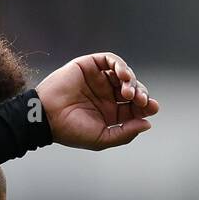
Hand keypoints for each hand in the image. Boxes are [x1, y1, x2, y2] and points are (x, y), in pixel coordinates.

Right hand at [35, 52, 158, 149]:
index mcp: (109, 113)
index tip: (152, 108)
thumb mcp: (101, 138)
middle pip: (132, 89)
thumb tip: (147, 123)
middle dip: (141, 94)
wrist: (46, 116)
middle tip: (141, 100)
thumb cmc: (69, 130)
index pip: (133, 107)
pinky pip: (110, 60)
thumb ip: (125, 133)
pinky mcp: (89, 65)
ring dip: (131, 81)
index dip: (146, 106)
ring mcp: (98, 79)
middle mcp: (105, 95)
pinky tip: (122, 75)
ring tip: (127, 92)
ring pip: (123, 74)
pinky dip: (120, 65)